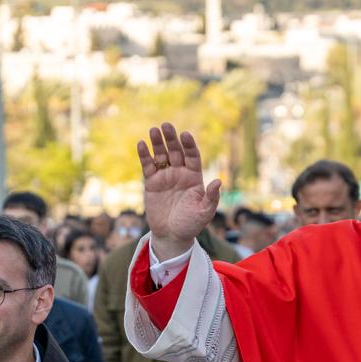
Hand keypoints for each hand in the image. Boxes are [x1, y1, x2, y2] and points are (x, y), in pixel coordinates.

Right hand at [137, 122, 220, 258]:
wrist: (172, 235)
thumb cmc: (191, 224)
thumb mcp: (204, 212)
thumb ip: (211, 197)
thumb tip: (218, 181)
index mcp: (194, 177)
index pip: (192, 156)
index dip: (189, 145)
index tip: (185, 135)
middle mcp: (180, 173)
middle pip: (176, 151)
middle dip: (172, 138)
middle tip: (166, 125)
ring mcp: (165, 177)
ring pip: (161, 155)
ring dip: (157, 143)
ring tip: (154, 130)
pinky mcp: (151, 183)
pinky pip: (148, 166)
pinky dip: (145, 155)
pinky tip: (142, 144)